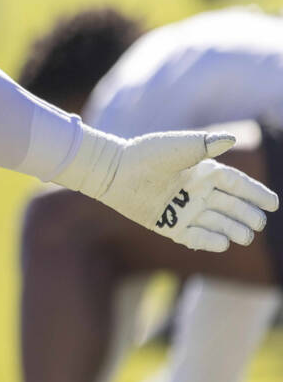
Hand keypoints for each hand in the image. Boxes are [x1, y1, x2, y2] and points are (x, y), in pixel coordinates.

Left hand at [92, 132, 278, 250]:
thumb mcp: (178, 147)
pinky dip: (209, 241)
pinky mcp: (169, 225)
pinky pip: (195, 237)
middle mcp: (196, 192)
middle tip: (258, 224)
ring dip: (232, 230)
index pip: (237, 185)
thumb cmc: (146, 155)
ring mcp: (184, 210)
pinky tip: (222, 243)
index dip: (255, 194)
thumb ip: (205, 145)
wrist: (115, 172)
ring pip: (217, 223)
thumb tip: (231, 138)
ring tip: (245, 236)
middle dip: (247, 215)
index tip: (273, 205)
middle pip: (231, 207)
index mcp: (202, 172)